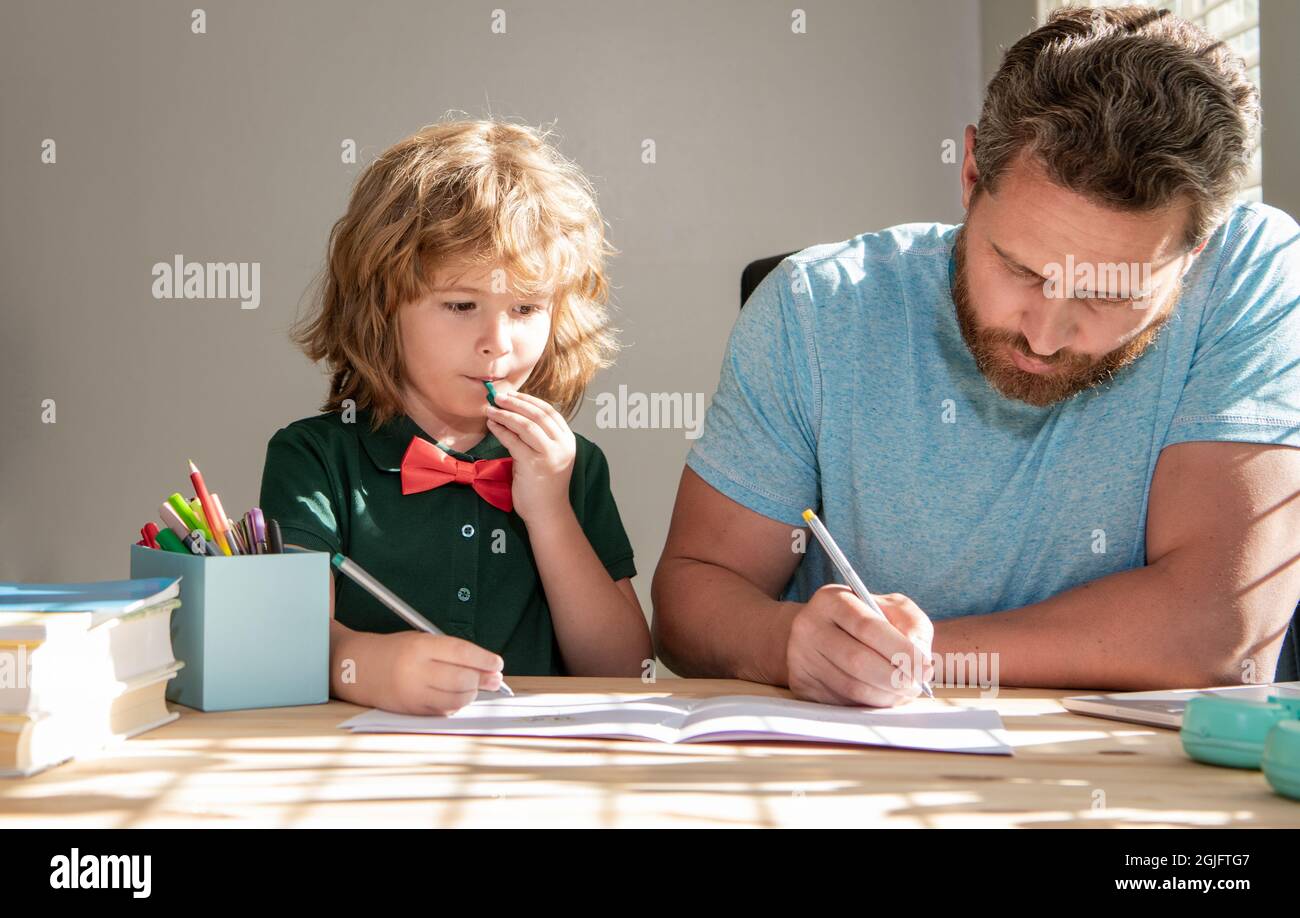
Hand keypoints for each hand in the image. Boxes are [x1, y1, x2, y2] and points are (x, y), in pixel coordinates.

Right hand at [374, 631, 503, 715]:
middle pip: (462, 679)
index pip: (461, 653)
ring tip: (472, 686)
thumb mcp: (423, 641)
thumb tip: (490, 670)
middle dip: (483, 680)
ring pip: (457, 699)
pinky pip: (444, 711)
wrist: (359, 668)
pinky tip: (455, 695)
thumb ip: (454, 654)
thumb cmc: (397, 652)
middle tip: (492, 678)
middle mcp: (415, 671)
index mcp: (419, 647)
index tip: (497, 663)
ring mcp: (413, 694)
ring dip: (472, 694)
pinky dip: (456, 704)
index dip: (484, 660)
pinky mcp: (411, 711)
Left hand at [484, 390, 576, 523]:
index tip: (512, 395)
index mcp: (568, 440)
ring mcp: (550, 454)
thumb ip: (539, 438)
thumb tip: (517, 416)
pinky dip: (501, 430)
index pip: (549, 411)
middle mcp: (562, 445)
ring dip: (506, 414)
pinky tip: (492, 425)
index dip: (529, 400)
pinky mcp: (534, 464)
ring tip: (491, 409)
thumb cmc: (544, 486)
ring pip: (526, 424)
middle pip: (537, 414)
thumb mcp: (548, 456)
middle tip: (497, 397)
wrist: (547, 513)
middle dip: (515, 402)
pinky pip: (514, 440)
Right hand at [786, 585, 934, 706]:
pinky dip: (870, 704)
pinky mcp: (802, 685)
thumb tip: (920, 659)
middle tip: (917, 685)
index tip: (925, 666)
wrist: (822, 634)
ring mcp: (801, 658)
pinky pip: (842, 702)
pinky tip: (882, 695)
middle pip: (857, 660)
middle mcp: (809, 627)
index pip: (868, 627)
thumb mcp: (891, 609)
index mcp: (831, 600)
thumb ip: (912, 624)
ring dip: (886, 695)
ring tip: (904, 692)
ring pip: (851, 687)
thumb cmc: (865, 620)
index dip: (901, 650)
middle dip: (895, 678)